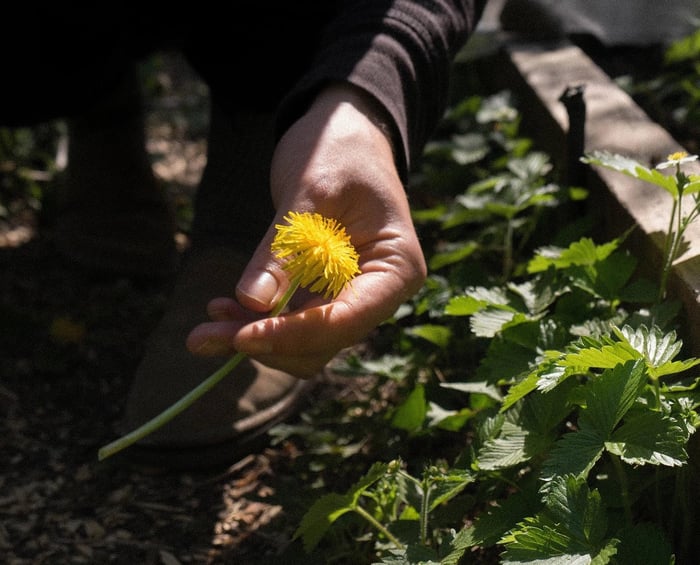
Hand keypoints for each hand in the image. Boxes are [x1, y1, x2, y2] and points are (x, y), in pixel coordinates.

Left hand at [186, 83, 426, 377]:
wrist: (344, 135)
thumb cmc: (339, 150)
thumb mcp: (310, 191)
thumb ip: (282, 248)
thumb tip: (252, 302)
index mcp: (396, 268)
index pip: (347, 319)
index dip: (294, 334)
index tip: (242, 336)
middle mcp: (378, 292)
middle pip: (323, 341)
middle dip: (267, 342)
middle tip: (202, 337)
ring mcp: (352, 297)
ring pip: (305, 342)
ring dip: (257, 337)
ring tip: (206, 325)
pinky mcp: (324, 294)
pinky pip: (292, 322)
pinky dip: (258, 321)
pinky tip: (224, 308)